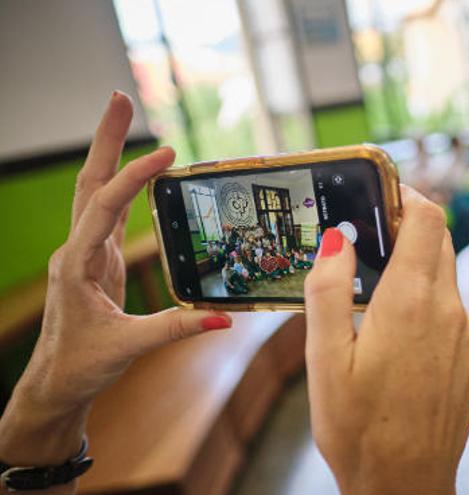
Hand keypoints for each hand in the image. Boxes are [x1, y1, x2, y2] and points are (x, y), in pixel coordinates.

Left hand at [0, 92, 230, 474]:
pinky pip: (110, 211)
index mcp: (79, 265)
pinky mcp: (99, 260)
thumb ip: (176, 328)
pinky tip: (137, 169)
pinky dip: (124, 184)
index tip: (168, 155)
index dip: (135, 178)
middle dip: (104, 138)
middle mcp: (79, 250)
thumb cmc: (80, 365)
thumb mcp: (129, 348)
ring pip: (96, 191)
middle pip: (90, 181)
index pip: (106, 208)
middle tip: (119, 99)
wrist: (55, 383)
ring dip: (109, 152)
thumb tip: (223, 318)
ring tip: (123, 116)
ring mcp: (87, 252)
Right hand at [304, 186, 468, 494]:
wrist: (405, 486)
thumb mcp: (324, 359)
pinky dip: (434, 318)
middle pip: (440, 246)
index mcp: (412, 303)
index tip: (385, 195)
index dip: (408, 196)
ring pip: (448, 285)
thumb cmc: (358, 429)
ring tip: (379, 316)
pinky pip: (458, 321)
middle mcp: (453, 313)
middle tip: (372, 250)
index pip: (428, 218)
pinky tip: (405, 353)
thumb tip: (338, 239)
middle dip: (409, 237)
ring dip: (419, 282)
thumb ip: (328, 290)